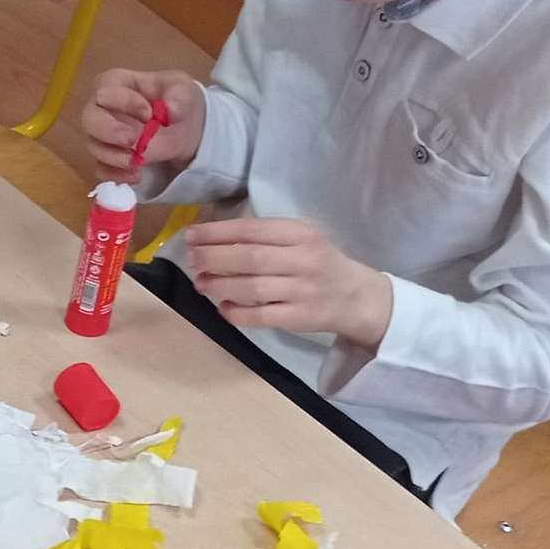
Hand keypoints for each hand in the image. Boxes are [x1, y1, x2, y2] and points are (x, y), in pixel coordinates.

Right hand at [82, 70, 204, 179]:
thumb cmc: (175, 99)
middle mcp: (101, 109)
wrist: (184, 127)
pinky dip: (117, 175)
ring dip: (116, 156)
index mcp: (116, 85)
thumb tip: (170, 110)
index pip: (105, 90)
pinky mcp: (107, 159)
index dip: (123, 102)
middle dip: (108, 131)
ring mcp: (102, 136)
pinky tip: (137, 175)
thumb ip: (179, 96)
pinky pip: (101, 170)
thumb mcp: (184, 90)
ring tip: (140, 161)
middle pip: (89, 119)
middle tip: (132, 139)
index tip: (149, 112)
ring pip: (94, 147)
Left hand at [186, 219, 394, 347]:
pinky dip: (236, 313)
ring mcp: (304, 291)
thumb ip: (265, 237)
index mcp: (302, 234)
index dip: (216, 233)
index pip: (252, 230)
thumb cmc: (318, 263)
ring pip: (253, 288)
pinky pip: (261, 317)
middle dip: (212, 258)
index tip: (190, 236)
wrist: (358, 298)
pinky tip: (223, 308)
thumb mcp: (301, 240)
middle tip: (191, 260)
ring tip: (201, 283)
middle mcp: (304, 260)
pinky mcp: (301, 318)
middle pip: (249, 257)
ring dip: (220, 285)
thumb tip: (211, 240)